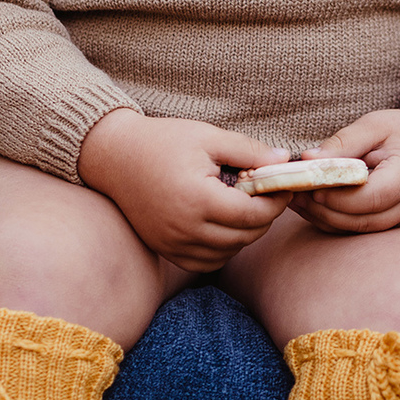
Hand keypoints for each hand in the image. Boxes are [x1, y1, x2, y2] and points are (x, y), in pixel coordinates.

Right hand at [78, 109, 291, 270]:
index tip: (282, 187)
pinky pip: (205, 262)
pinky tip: (223, 225)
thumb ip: (249, 151)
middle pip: (244, 237)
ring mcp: (173, 243)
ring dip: (244, 234)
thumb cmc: (163, 141)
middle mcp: (186, 228)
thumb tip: (285, 161)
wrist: (115, 156)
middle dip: (263, 217)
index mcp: (199, 199)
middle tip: (266, 195)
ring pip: (228, 253)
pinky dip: (222, 249)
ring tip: (243, 207)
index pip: (253, 214)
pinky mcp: (165, 249)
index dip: (275, 203)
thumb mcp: (208, 137)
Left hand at [292, 106, 399, 234]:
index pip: (371, 197)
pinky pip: (366, 229)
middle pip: (363, 220)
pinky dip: (339, 221)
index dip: (337, 197)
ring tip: (297, 200)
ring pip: (362, 230)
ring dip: (327, 220)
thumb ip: (343, 142)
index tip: (309, 187)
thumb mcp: (376, 124)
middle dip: (324, 212)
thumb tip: (307, 158)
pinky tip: (315, 207)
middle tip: (291, 195)